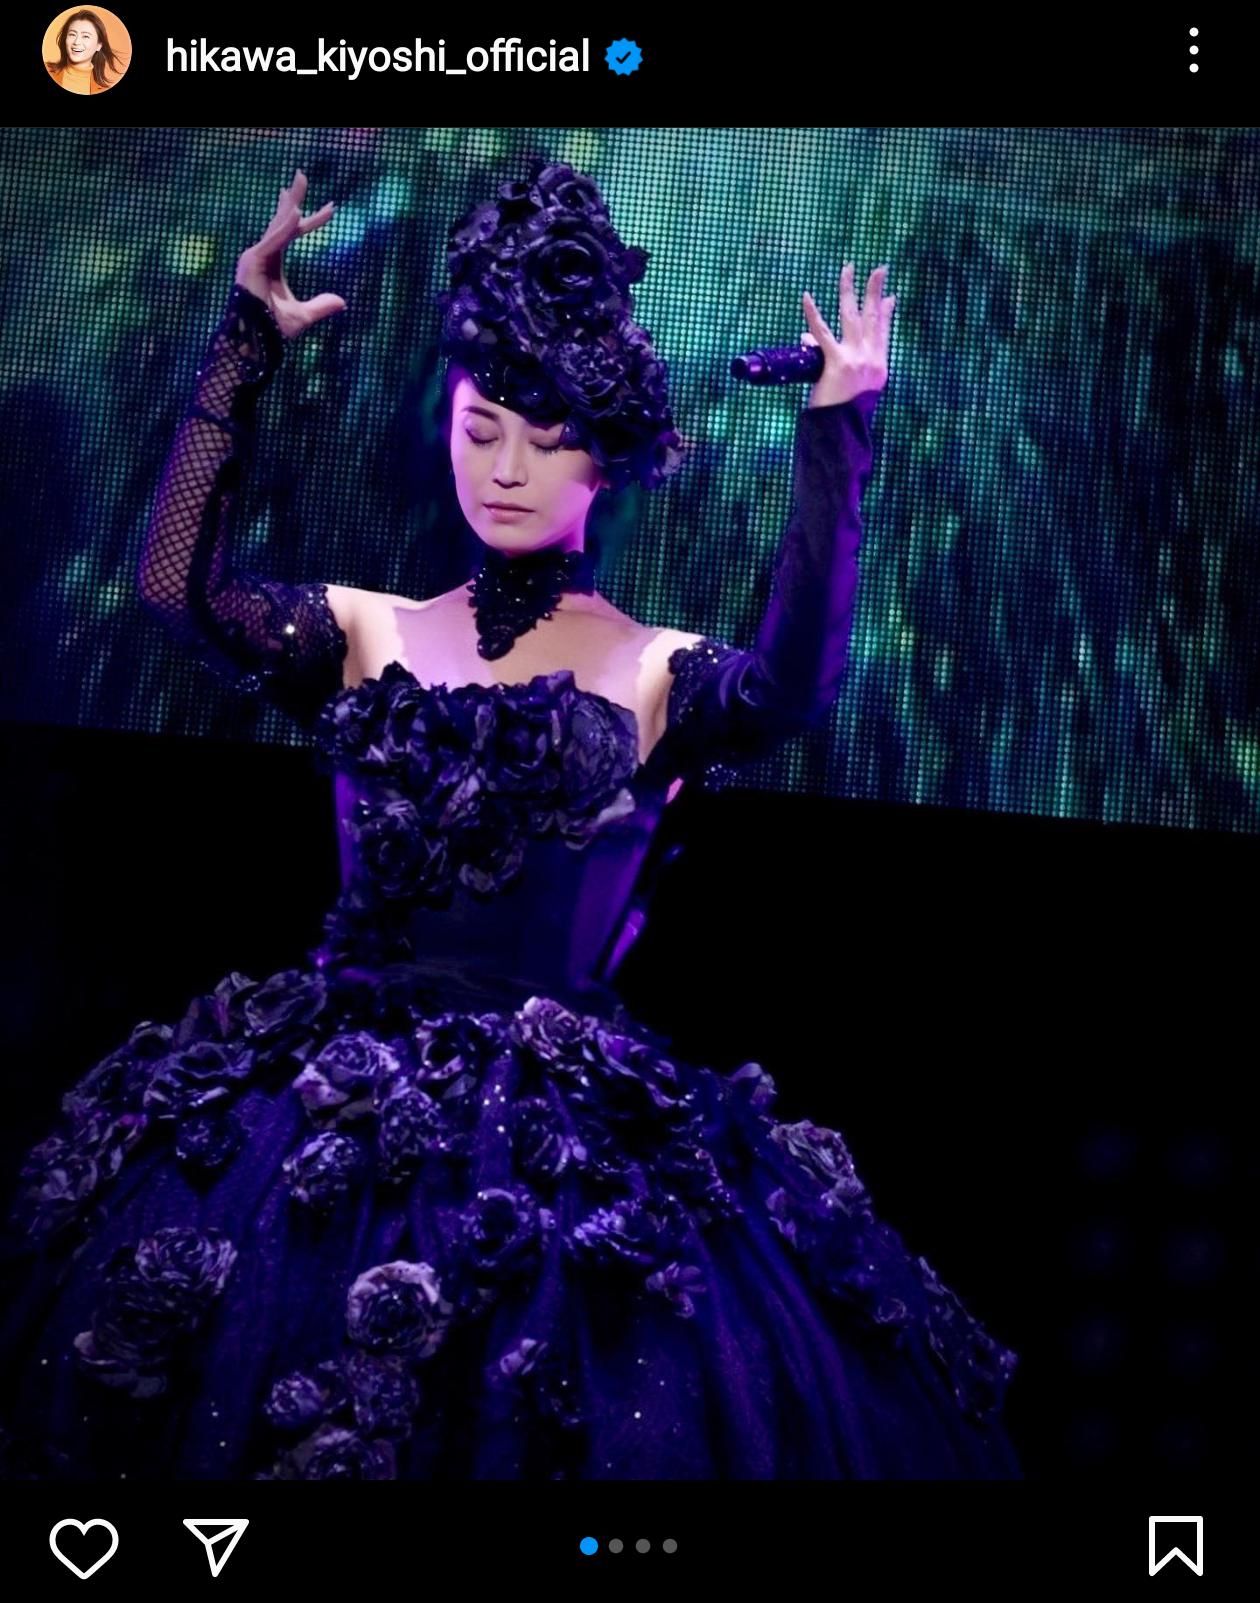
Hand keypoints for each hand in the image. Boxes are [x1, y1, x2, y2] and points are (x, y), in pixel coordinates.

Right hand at [234, 169, 344, 339]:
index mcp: (274, 262)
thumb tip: (342, 302)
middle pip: (282, 220)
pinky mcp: (252, 261)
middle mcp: (263, 253)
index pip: (294, 234)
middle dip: (294, 197)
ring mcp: (255, 255)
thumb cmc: (272, 329)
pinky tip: (298, 213)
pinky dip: (285, 227)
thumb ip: (321, 307)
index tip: (332, 208)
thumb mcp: (303, 316)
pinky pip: (274, 241)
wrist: (253, 341)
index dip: (312, 220)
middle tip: (303, 174)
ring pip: (277, 224)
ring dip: (290, 203)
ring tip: (300, 183)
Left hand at [801, 263, 895, 408]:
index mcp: (879, 366)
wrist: (840, 433)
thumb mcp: (848, 387)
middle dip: (876, 290)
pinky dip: (812, 314)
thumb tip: (806, 336)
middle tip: (879, 269)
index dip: (886, 312)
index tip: (889, 296)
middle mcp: (871, 359)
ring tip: (848, 269)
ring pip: (852, 316)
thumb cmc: (841, 414)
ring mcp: (856, 359)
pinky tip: (807, 297)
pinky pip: (821, 333)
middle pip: (873, 317)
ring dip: (849, 290)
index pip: (883, 332)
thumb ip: (831, 359)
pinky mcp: (837, 363)